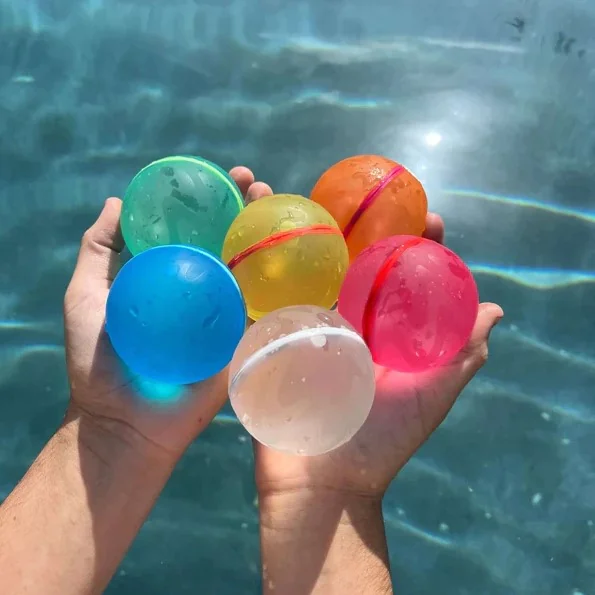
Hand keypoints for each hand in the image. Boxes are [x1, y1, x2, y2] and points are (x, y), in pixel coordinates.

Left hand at [64, 167, 271, 460]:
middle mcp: (202, 289)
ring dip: (269, 233)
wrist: (125, 421)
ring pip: (253, 266)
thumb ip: (97, 250)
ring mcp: (226, 314)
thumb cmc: (99, 362)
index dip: (210, 200)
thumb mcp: (86, 296)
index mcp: (169, 276)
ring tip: (277, 205)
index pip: (195, 229)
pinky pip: (267, 307)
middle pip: (229, 240)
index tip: (222, 176)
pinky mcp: (242, 339)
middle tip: (256, 184)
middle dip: (246, 208)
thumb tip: (115, 201)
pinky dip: (286, 281)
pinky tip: (298, 254)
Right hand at [252, 203, 503, 497]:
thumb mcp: (428, 398)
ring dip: (289, 231)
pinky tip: (247, 227)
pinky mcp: (266, 341)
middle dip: (350, 224)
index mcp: (380, 332)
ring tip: (282, 191)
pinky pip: (258, 296)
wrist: (319, 488)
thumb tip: (494, 309)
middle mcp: (342, 323)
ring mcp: (301, 328)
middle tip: (355, 191)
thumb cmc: (378, 446)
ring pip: (299, 270)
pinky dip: (249, 263)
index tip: (427, 218)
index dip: (415, 246)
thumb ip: (459, 356)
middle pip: (348, 263)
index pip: (399, 277)